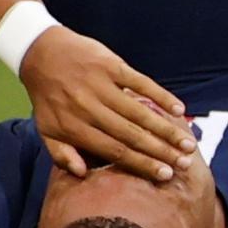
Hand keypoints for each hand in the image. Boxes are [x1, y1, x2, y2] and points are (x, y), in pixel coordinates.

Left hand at [18, 26, 194, 180]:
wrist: (39, 52)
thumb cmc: (46, 96)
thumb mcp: (45, 130)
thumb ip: (63, 155)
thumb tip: (83, 175)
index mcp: (75, 128)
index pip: (115, 152)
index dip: (142, 164)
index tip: (165, 175)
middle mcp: (90, 109)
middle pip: (132, 135)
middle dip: (162, 151)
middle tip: (185, 163)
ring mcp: (102, 86)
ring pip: (140, 112)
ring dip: (166, 129)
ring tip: (187, 143)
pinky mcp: (111, 65)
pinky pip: (141, 83)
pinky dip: (161, 96)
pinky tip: (179, 109)